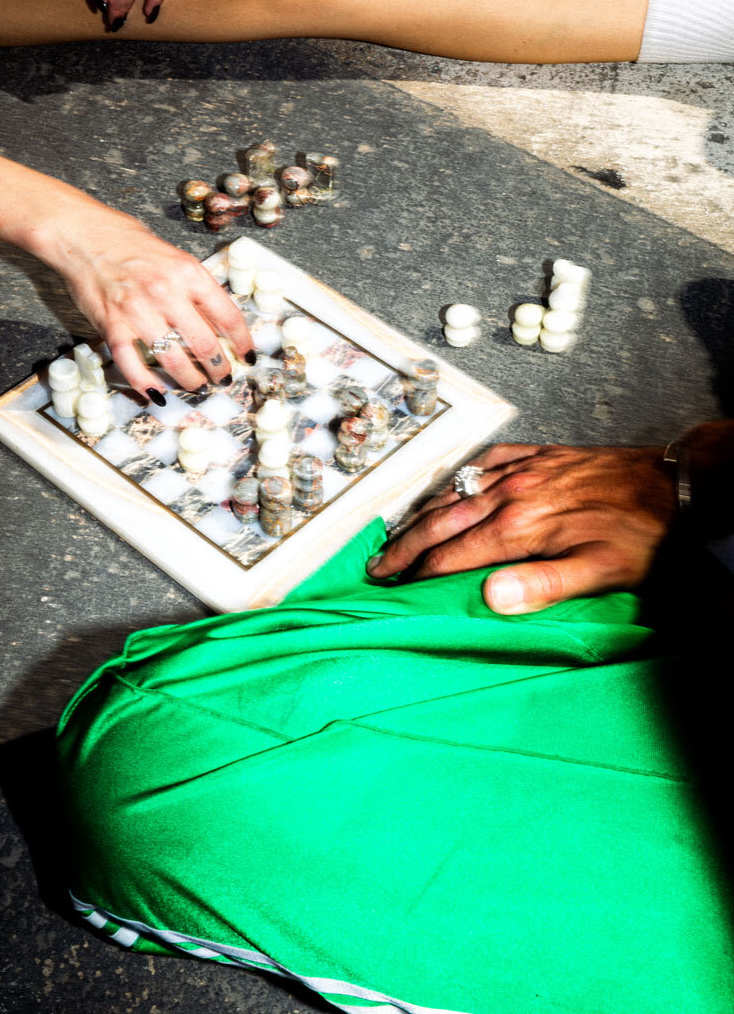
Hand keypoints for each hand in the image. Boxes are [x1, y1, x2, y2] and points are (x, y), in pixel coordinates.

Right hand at [40, 201, 253, 396]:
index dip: (242, 341)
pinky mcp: (111, 325)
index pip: (227, 315)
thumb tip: (217, 320)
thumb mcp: (174, 256)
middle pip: (205, 344)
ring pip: (173, 360)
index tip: (247, 356)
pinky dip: (146, 384)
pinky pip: (132, 363)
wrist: (82, 234)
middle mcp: (166, 292)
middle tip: (223, 378)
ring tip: (196, 386)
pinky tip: (158, 393)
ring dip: (189, 380)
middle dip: (219, 368)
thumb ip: (194, 286)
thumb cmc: (128, 242)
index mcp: (188, 273)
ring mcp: (137, 310)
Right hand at [367, 443, 677, 613]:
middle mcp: (512, 494)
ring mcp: (523, 470)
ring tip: (398, 531)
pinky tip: (451, 483)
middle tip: (376, 565)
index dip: (420, 574)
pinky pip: (486, 461)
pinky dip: (459, 475)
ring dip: (422, 513)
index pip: (453, 554)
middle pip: (443, 521)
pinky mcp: (539, 455)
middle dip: (405, 546)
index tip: (394, 589)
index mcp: (521, 527)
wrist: (675, 483)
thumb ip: (544, 584)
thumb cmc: (641, 533)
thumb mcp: (601, 570)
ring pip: (457, 491)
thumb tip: (490, 597)